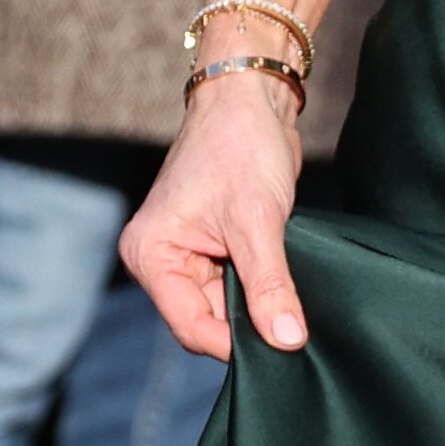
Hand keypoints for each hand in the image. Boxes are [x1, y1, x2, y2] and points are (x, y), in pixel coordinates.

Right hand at [121, 69, 305, 359]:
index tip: (278, 347)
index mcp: (151, 254)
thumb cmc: (240, 145)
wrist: (254, 97)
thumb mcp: (257, 221)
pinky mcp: (218, 245)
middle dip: (247, 324)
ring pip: (227, 305)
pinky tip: (288, 286)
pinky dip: (264, 287)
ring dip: (258, 305)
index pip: (189, 324)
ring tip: (293, 300)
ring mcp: (190, 253)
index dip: (232, 342)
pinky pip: (240, 284)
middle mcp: (163, 258)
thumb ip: (269, 284)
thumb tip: (285, 339)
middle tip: (292, 326)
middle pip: (207, 319)